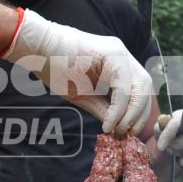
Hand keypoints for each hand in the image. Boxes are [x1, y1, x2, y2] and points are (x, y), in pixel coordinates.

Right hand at [5, 10, 155, 134]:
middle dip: (139, 114)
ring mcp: (120, 52)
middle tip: (125, 133)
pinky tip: (108, 122)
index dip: (137, 113)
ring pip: (140, 86)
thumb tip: (117, 128)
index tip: (125, 132)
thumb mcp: (82, 95)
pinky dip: (119, 108)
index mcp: (119, 65)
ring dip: (132, 112)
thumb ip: (102, 108)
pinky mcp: (112, 53)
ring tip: (117, 128)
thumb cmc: (54, 69)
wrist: (36, 49)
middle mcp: (124, 56)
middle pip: (145, 87)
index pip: (140, 90)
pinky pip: (123, 86)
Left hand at [155, 112, 182, 167]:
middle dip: (176, 146)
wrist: (180, 133)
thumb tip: (162, 121)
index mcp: (181, 116)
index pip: (176, 124)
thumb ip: (159, 127)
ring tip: (174, 150)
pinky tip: (182, 161)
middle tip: (169, 147)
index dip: (168, 135)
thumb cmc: (168, 131)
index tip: (160, 147)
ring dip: (181, 152)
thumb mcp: (160, 128)